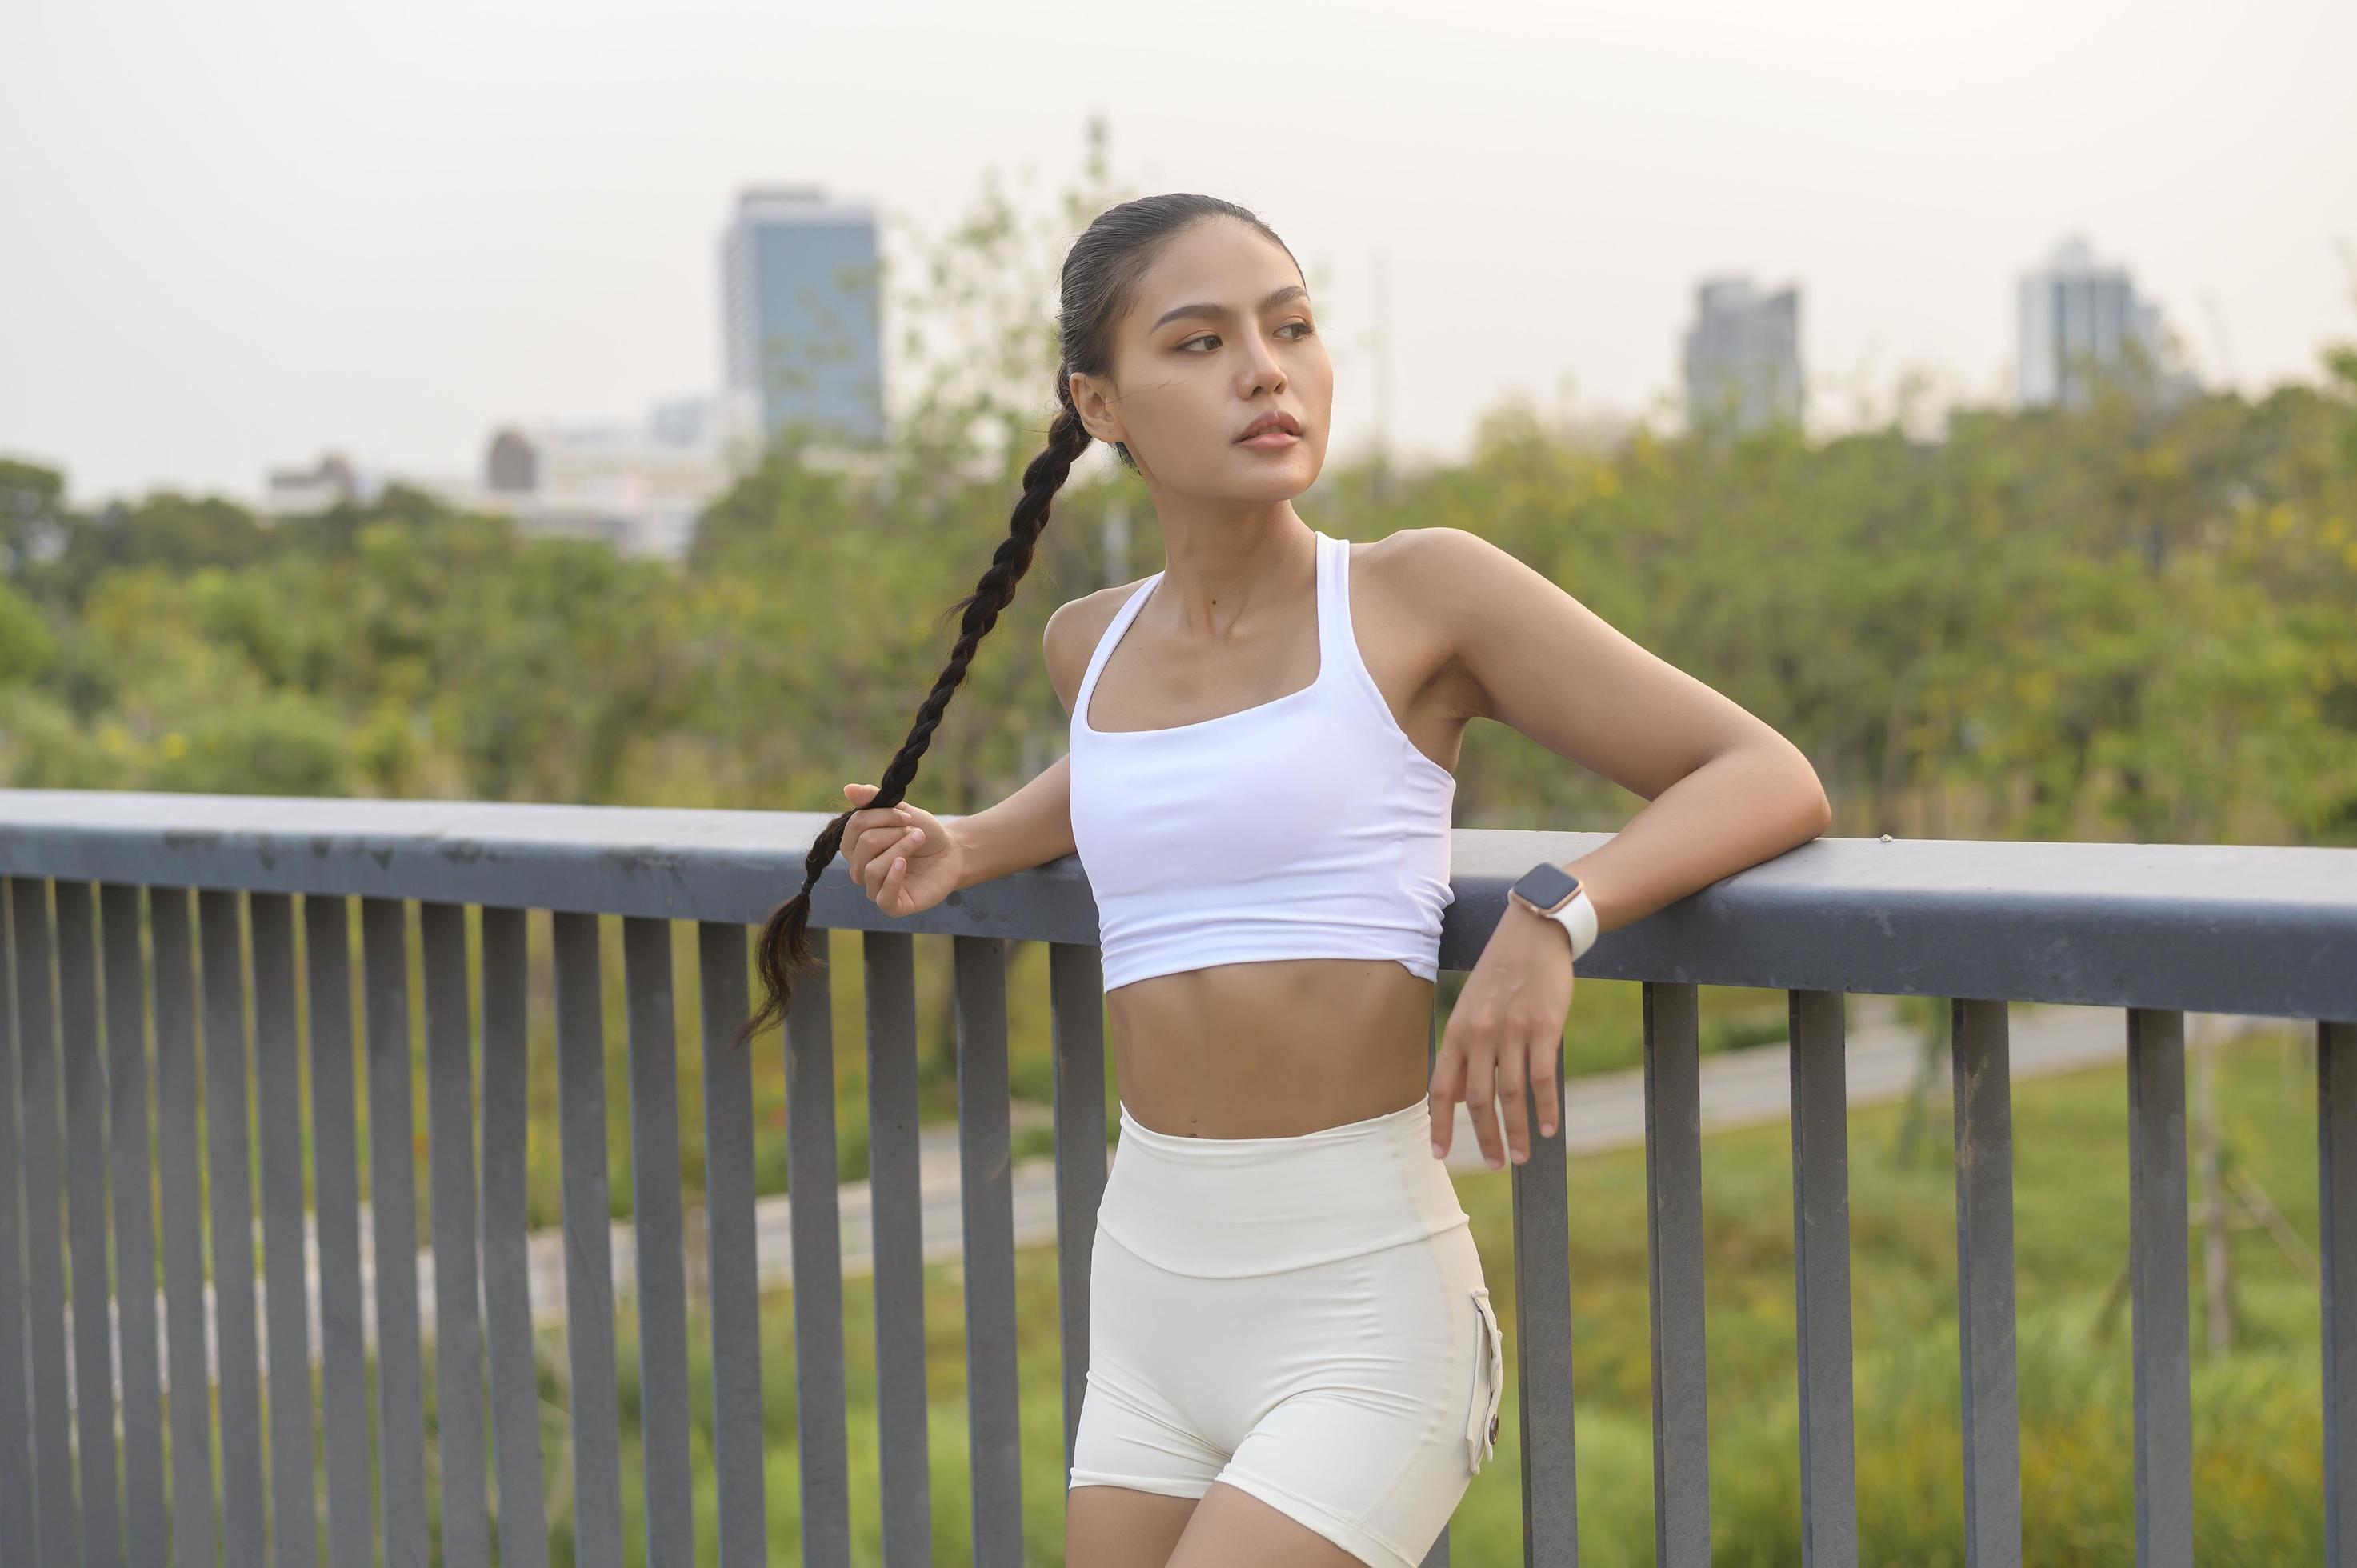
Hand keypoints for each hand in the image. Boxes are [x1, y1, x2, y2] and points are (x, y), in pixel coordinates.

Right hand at [840, 782, 964, 916]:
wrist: (951, 853)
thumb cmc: (923, 833)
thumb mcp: (902, 812)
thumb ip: (875, 800)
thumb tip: (849, 789)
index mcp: (856, 845)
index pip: (855, 825)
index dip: (882, 816)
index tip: (907, 815)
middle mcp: (859, 868)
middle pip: (864, 844)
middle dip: (893, 832)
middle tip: (915, 831)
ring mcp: (874, 888)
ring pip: (872, 868)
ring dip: (900, 848)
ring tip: (918, 839)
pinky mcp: (892, 906)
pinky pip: (882, 896)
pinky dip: (893, 877)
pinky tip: (904, 863)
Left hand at [1428, 904, 1573, 1168]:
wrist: (1534, 933)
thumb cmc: (1502, 975)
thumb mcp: (1470, 1009)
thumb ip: (1464, 1053)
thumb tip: (1460, 1098)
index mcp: (1457, 1031)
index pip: (1441, 1088)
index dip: (1440, 1124)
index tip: (1441, 1154)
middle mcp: (1480, 1034)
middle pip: (1478, 1100)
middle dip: (1485, 1138)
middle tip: (1496, 1165)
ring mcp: (1512, 1031)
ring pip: (1511, 1095)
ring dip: (1518, 1131)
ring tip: (1524, 1156)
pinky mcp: (1545, 1027)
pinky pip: (1544, 1079)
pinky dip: (1547, 1108)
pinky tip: (1550, 1128)